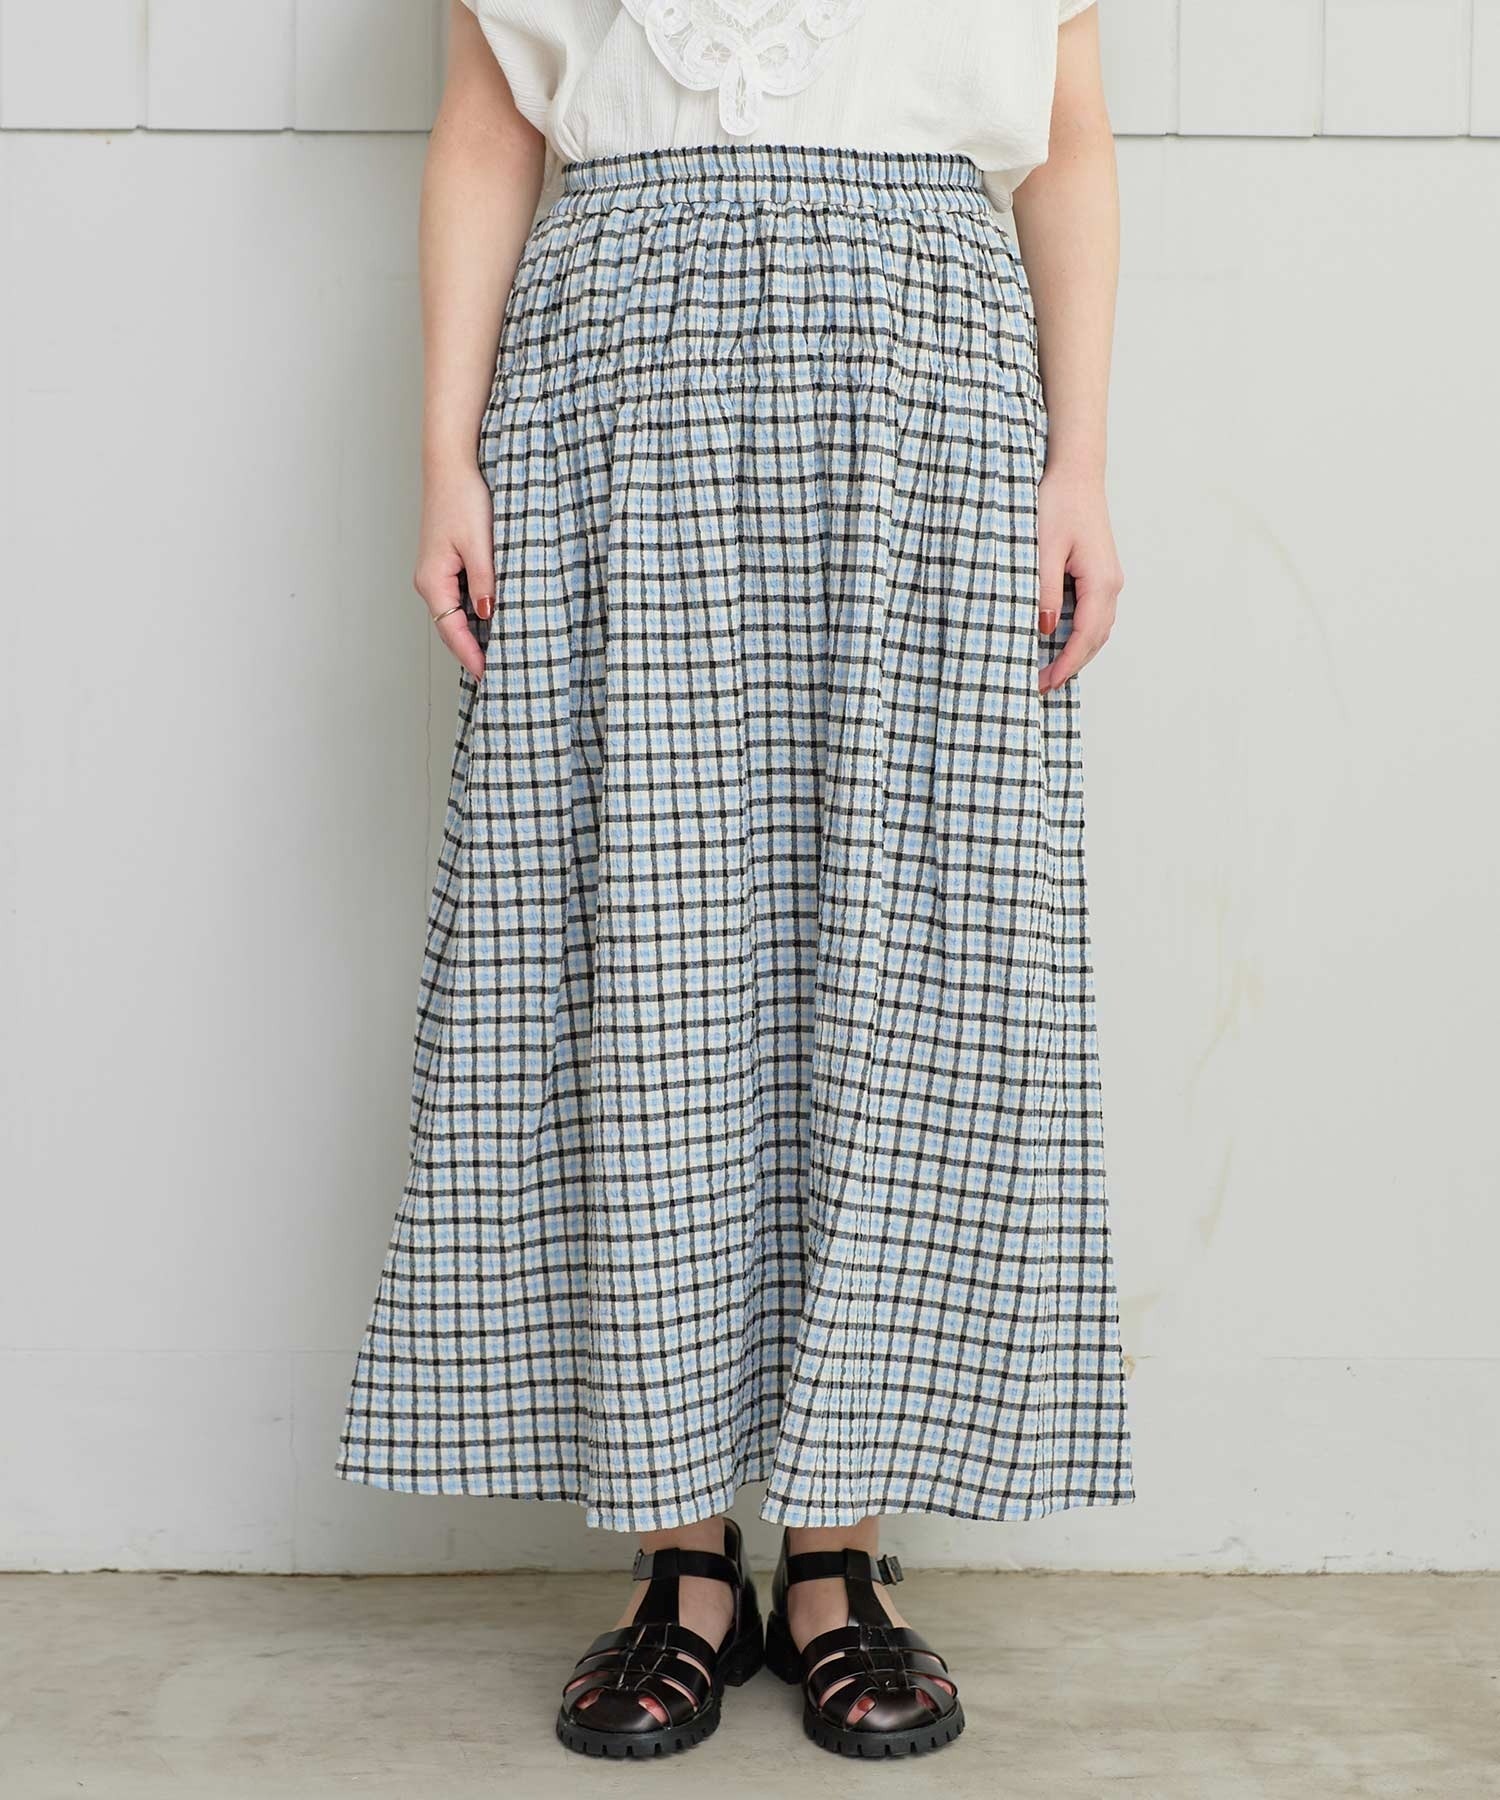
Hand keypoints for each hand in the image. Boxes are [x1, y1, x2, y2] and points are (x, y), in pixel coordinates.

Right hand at [413, 461, 494, 680]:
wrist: (452, 465)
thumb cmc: (463, 499)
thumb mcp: (480, 544)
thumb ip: (485, 582)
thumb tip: (488, 615)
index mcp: (433, 580)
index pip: (452, 631)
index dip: (471, 656)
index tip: (489, 677)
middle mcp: (429, 581)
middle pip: (452, 628)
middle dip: (472, 652)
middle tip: (500, 676)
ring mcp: (437, 573)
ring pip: (457, 615)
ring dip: (475, 635)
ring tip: (500, 655)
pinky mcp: (446, 564)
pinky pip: (460, 599)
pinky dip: (476, 615)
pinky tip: (494, 622)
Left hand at [1036, 467, 1122, 693]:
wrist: (1076, 474)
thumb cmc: (1058, 504)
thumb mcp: (1043, 549)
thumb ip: (1045, 592)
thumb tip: (1046, 630)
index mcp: (1100, 582)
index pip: (1085, 637)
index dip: (1066, 665)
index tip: (1045, 683)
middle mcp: (1111, 585)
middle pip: (1095, 639)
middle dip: (1071, 665)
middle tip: (1042, 686)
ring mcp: (1109, 580)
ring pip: (1097, 629)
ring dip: (1076, 652)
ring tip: (1049, 670)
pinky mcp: (1100, 574)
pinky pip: (1094, 615)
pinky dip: (1079, 635)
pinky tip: (1059, 641)